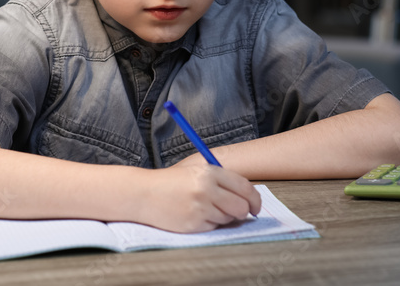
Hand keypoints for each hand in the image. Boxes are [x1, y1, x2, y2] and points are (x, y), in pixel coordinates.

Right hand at [136, 161, 261, 232]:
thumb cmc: (171, 182)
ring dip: (223, 216)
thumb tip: (247, 198)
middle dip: (243, 211)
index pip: (244, 187)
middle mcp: (206, 189)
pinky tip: (195, 215)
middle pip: (240, 206)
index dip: (254, 199)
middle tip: (240, 213)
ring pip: (227, 218)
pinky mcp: (193, 224)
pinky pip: (213, 227)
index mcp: (209, 172)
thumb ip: (221, 181)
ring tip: (205, 207)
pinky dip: (209, 223)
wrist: (144, 194)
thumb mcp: (196, 172)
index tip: (256, 206)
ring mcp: (199, 208)